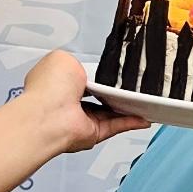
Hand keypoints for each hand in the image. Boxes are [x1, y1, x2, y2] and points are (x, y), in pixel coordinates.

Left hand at [23, 51, 148, 153]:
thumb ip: (77, 61)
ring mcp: (80, 120)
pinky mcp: (92, 133)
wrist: (50, 114)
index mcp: (59, 85)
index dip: (98, 76)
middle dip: (115, 92)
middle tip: (133, 85)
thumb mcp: (62, 58)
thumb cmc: (49, 88)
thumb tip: (86, 67)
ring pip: (109, 113)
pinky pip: (115, 126)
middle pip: (99, 97)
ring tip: (143, 98)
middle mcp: (69, 104)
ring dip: (126, 107)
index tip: (115, 73)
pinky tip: (143, 117)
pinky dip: (130, 122)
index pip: (83, 79)